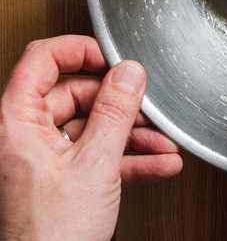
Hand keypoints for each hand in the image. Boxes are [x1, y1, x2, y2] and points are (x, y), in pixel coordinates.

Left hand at [0, 36, 181, 240]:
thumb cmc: (50, 234)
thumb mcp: (94, 163)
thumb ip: (115, 111)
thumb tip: (129, 72)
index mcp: (16, 124)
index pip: (42, 60)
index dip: (81, 51)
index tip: (114, 57)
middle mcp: (23, 137)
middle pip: (74, 95)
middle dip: (120, 103)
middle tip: (148, 108)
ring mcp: (40, 160)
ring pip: (90, 128)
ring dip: (131, 134)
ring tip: (163, 142)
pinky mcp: (57, 181)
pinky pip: (94, 156)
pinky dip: (126, 159)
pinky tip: (157, 163)